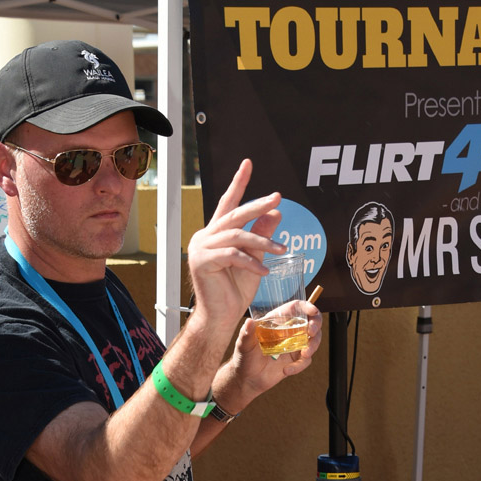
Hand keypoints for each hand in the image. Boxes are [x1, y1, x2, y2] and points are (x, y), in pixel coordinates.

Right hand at [186, 159, 283, 335]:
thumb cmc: (235, 291)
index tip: (248, 163)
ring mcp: (200, 248)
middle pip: (233, 215)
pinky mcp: (201, 261)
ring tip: (281, 250)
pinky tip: (264, 272)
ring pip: (235, 235)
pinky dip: (250, 262)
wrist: (221, 317)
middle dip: (256, 205)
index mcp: (214, 233)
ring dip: (261, 242)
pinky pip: (231, 255)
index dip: (239, 183)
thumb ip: (261, 236)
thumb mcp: (255, 259)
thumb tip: (275, 213)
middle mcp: (204, 236)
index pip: (228, 203)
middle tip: (277, 198)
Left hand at [229, 299, 322, 399]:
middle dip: (316, 325)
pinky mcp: (295, 360)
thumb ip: (247, 333)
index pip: (296, 308)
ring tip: (304, 354)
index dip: (307, 307)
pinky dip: (299, 366)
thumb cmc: (244, 358)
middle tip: (312, 332)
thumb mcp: (243, 344)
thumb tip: (249, 322)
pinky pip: (306, 360)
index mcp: (277, 321)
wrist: (247, 380)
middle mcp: (288, 331)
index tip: (312, 311)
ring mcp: (294, 345)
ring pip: (313, 340)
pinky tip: (286, 371)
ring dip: (313, 346)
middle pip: (310, 321)